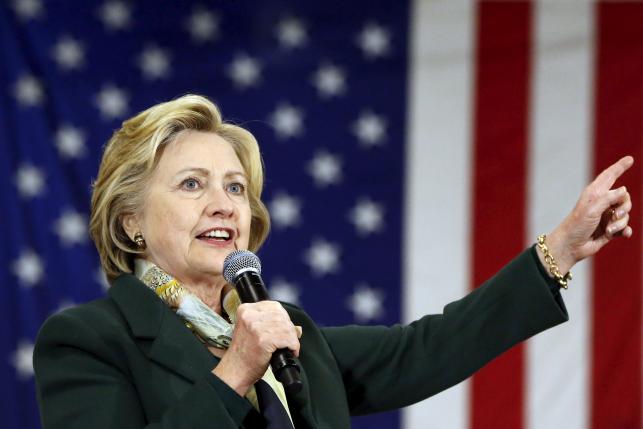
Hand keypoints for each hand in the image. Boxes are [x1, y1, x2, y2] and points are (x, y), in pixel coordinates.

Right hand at [212, 301, 301, 395]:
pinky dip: (293, 346)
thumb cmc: (244, 354)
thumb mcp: (254, 332)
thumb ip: (273, 325)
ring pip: (286, 327)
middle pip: (281, 316)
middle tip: (291, 340)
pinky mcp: (263, 339)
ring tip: (291, 347)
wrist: (235, 371)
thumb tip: (297, 328)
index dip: (284, 317)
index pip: (274, 306)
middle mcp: (250, 315)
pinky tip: (291, 351)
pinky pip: (286, 339)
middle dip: (289, 329)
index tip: (285, 327)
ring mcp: (256, 327)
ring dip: (292, 338)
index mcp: (246, 310)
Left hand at [540, 156, 633, 274]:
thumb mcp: (592, 208)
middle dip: (624, 207)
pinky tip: (622, 234)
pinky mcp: (609, 229)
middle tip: (614, 216)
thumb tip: (623, 190)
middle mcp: (601, 203)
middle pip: (625, 198)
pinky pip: (625, 227)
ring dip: (620, 223)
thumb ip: (609, 198)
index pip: (609, 176)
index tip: (630, 159)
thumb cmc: (577, 225)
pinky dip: (624, 231)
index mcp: (595, 193)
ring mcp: (606, 216)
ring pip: (626, 214)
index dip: (619, 167)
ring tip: (608, 230)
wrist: (570, 246)